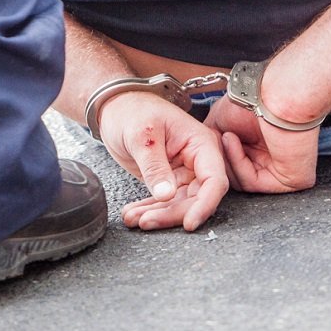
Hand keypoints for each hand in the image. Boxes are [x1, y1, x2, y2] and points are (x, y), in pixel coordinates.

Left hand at [98, 92, 228, 230]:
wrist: (116, 107)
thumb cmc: (133, 111)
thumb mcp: (143, 136)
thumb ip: (155, 166)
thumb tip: (166, 195)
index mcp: (201, 144)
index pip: (214, 180)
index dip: (205, 205)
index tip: (189, 223)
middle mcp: (198, 160)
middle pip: (197, 198)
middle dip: (173, 214)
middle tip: (146, 221)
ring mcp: (184, 171)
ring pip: (179, 204)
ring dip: (158, 215)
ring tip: (133, 219)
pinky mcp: (168, 180)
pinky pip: (164, 202)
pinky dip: (149, 210)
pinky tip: (132, 214)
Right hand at [204, 97, 318, 193]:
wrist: (275, 93)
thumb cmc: (252, 99)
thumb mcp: (219, 122)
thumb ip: (209, 144)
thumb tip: (198, 158)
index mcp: (259, 147)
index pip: (231, 166)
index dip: (215, 158)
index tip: (203, 147)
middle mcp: (271, 159)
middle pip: (234, 177)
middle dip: (219, 161)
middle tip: (213, 143)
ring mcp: (282, 171)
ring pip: (240, 182)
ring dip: (226, 159)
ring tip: (225, 135)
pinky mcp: (292, 180)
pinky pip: (253, 183)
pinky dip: (238, 164)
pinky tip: (233, 140)